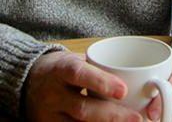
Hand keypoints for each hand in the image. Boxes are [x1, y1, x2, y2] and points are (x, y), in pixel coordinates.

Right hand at [24, 51, 141, 121]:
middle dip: (112, 116)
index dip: (101, 82)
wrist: (29, 80)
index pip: (79, 74)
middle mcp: (53, 94)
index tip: (124, 90)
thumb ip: (101, 69)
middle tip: (137, 118)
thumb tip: (137, 76)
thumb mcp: (79, 59)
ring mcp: (50, 115)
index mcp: (62, 69)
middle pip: (83, 108)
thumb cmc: (64, 68)